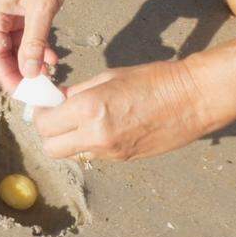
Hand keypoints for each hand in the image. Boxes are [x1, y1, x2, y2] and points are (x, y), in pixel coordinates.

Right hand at [0, 0, 78, 91]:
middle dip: (21, 72)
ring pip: (19, 47)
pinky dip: (40, 48)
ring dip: (32, 62)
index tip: (22, 94)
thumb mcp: (42, 8)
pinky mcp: (28, 9)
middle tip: (39, 89)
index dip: (7, 76)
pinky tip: (53, 57)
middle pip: (4, 53)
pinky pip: (30, 36)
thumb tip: (30, 73)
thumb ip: (34, 42)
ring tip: (50, 74)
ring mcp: (13, 12)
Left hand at [32, 61, 222, 161]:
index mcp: (89, 109)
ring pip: (71, 154)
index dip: (42, 115)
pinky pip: (94, 155)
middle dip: (49, 133)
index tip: (48, 105)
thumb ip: (78, 92)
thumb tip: (57, 100)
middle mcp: (96, 136)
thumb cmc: (154, 79)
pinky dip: (90, 144)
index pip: (44, 124)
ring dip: (69, 141)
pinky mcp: (124, 159)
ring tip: (83, 121)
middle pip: (51, 148)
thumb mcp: (109, 77)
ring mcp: (110, 152)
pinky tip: (105, 127)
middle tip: (58, 117)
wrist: (193, 99)